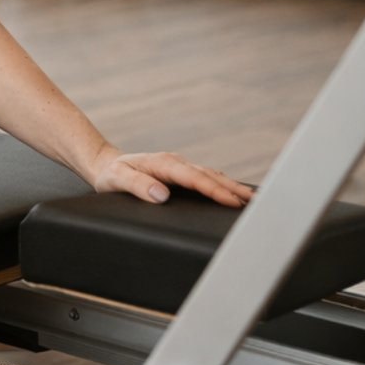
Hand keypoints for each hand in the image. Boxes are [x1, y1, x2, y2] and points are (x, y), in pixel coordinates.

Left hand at [85, 142, 255, 207]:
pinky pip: (206, 177)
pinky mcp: (181, 172)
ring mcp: (180, 166)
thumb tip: (162, 194)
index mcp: (163, 164)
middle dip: (234, 189)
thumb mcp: (117, 180)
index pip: (194, 179)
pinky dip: (223, 184)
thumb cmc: (112, 175)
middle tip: (258, 202)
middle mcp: (175, 162)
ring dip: (233, 187)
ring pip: (211, 176)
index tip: (233, 201)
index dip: (214, 190)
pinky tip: (235, 192)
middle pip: (209, 176)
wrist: (107, 165)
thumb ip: (137, 186)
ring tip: (255, 199)